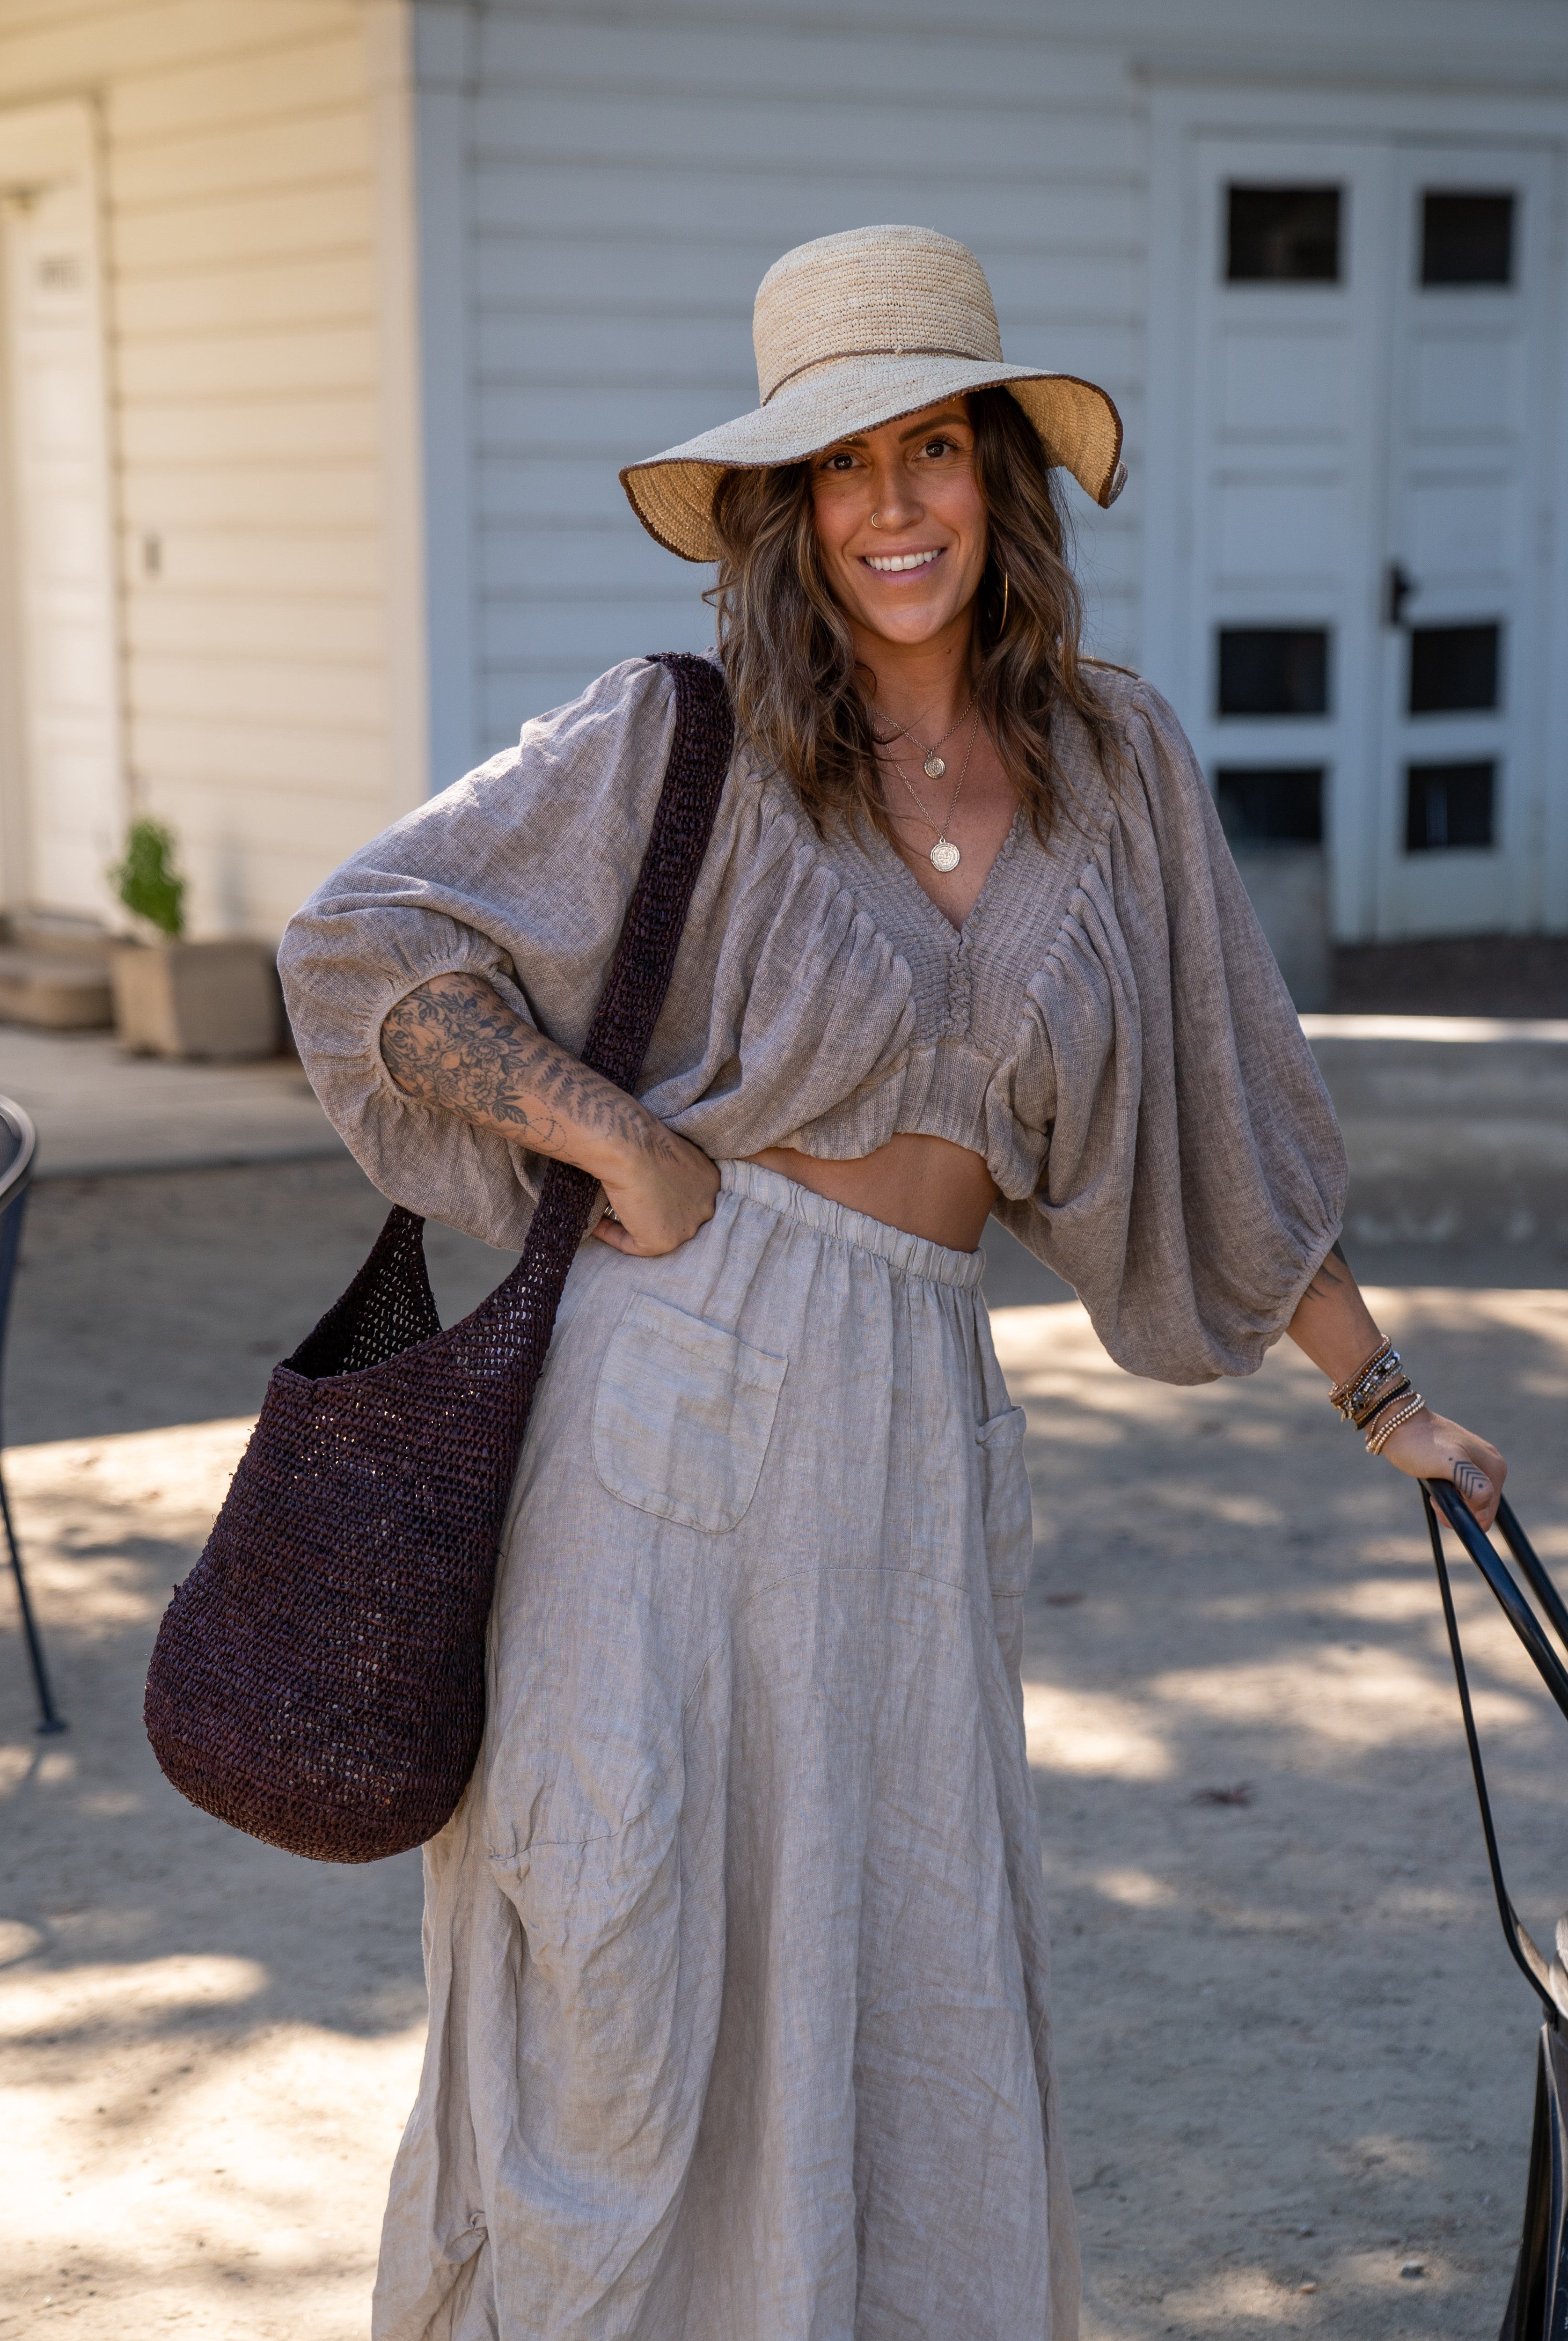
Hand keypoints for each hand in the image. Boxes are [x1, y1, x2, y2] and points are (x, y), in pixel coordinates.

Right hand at [592, 1125, 719, 1256]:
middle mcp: (706, 1206)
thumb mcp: (665, 1153)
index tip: (640, 1194)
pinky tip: (597, 1223)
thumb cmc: (640, 1138)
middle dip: (651, 1215)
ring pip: (655, 1233)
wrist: (629, 1146)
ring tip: (606, 1215)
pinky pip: (634, 1245)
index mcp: (710, 1182)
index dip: (663, 1198)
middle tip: (623, 1208)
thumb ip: (667, 1172)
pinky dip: (612, 1234)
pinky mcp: (662, 1242)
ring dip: (632, 1226)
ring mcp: (686, 1227)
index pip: (688, 1198)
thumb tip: (648, 1184)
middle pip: (677, 1218)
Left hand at [1376, 1405, 1506, 1530]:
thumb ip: (1474, 1485)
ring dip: (1450, 1502)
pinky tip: (1434, 1480)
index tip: (1439, 1500)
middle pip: (1479, 1509)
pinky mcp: (1460, 1464)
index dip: (1463, 1515)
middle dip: (1456, 1508)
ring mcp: (1475, 1464)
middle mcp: (1490, 1465)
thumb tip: (1485, 1508)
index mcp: (1495, 1467)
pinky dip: (1447, 1493)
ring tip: (1432, 1486)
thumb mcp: (1449, 1464)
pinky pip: (1460, 1490)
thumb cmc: (1419, 1442)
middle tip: (1434, 1496)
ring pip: (1468, 1501)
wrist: (1396, 1422)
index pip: (1486, 1513)